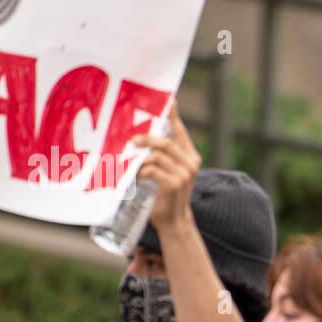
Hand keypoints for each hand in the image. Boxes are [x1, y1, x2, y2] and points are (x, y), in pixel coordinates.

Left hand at [135, 101, 201, 229]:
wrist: (173, 220)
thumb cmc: (165, 194)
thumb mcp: (166, 172)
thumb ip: (160, 156)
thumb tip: (138, 139)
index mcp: (190, 156)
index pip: (180, 131)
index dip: (173, 115)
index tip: (170, 100)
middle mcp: (190, 163)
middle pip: (165, 142)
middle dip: (146, 140)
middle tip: (131, 141)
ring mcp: (184, 174)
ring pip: (157, 156)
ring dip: (140, 160)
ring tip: (131, 164)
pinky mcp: (174, 184)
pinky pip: (152, 170)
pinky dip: (141, 172)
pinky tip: (138, 178)